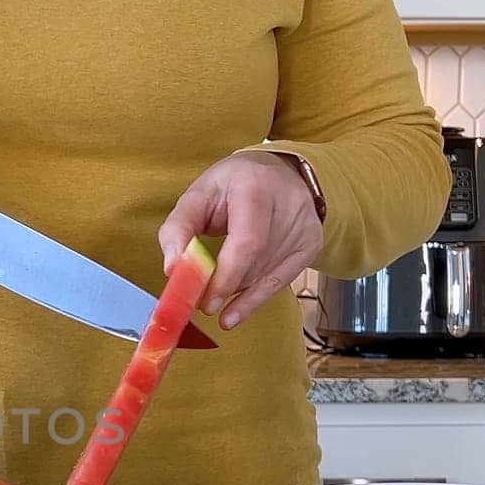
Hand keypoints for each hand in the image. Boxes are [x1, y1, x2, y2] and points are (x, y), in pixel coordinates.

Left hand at [157, 152, 323, 330]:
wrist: (275, 171)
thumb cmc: (231, 184)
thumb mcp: (197, 195)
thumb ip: (177, 229)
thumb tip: (173, 269)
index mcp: (256, 185)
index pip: (247, 242)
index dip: (226, 276)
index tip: (204, 301)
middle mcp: (289, 203)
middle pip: (256, 263)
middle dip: (225, 287)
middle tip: (200, 301)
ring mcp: (305, 225)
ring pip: (266, 275)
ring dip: (236, 291)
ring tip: (213, 293)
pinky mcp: (311, 243)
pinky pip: (281, 281)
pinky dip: (253, 298)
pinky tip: (234, 312)